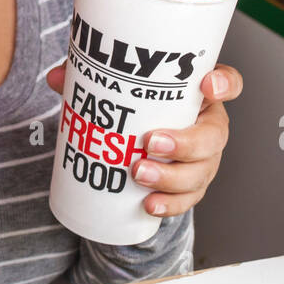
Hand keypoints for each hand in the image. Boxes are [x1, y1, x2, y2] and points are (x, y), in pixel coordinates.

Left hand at [46, 63, 241, 218]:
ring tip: (139, 175)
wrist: (140, 144)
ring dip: (172, 178)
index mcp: (198, 95)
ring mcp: (204, 160)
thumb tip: (56, 79)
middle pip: (214, 136)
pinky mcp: (191, 186)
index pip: (227, 83)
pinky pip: (188, 199)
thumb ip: (89, 78)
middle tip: (150, 143)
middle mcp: (208, 126)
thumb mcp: (119, 88)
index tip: (206, 83)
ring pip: (201, 171)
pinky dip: (170, 204)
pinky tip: (149, 205)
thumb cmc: (137, 108)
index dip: (224, 83)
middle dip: (185, 143)